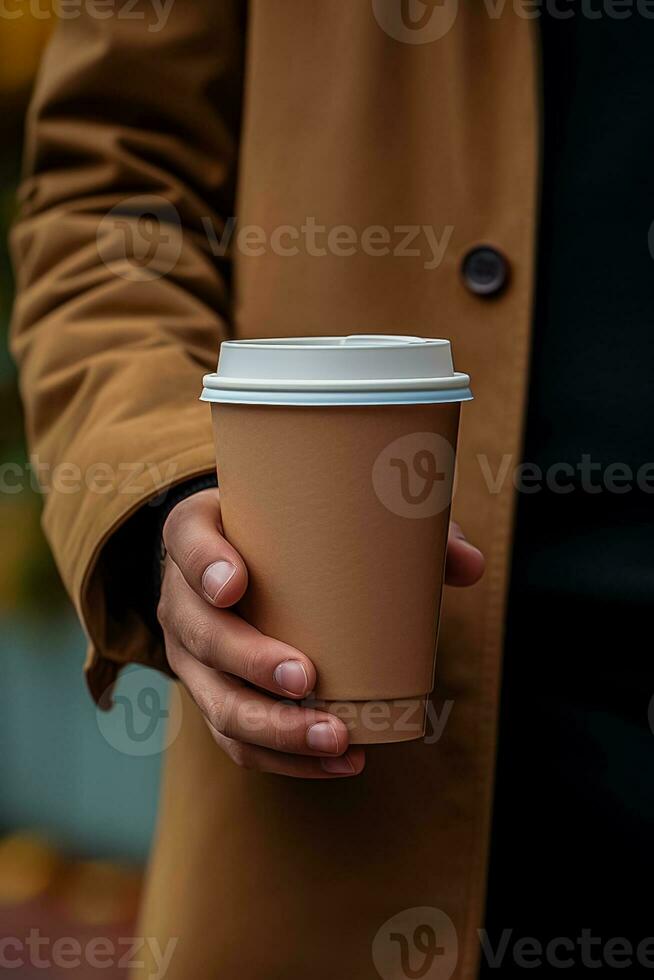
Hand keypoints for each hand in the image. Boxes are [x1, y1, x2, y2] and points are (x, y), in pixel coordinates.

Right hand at [158, 488, 483, 778]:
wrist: (236, 567)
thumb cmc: (288, 535)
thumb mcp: (323, 516)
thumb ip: (398, 532)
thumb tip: (471, 565)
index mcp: (199, 535)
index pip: (186, 541)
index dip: (204, 565)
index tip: (237, 584)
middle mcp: (183, 599)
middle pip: (202, 636)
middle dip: (251, 663)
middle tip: (308, 678)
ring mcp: (193, 657)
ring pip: (218, 703)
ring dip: (274, 729)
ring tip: (336, 738)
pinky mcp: (215, 698)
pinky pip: (236, 740)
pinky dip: (285, 758)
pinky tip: (337, 762)